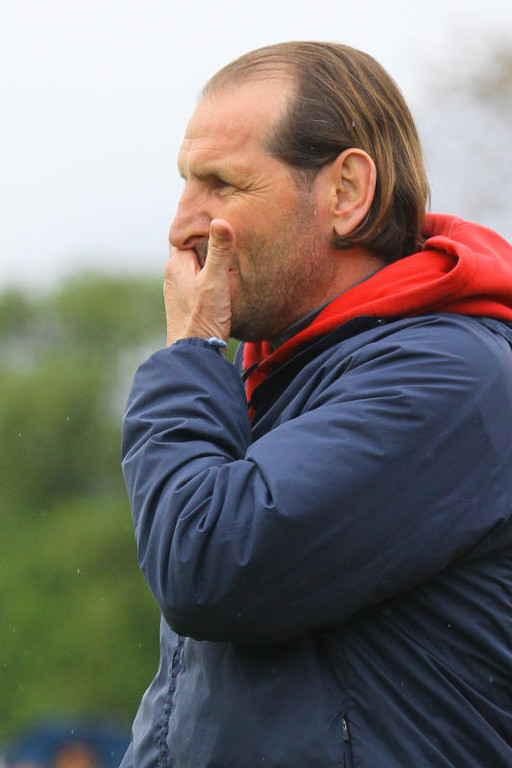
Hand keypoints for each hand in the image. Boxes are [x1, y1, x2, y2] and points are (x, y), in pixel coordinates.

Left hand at [164, 219, 234, 346]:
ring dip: (206, 258)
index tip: (214, 207)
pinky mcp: (185, 305)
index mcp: (177, 264)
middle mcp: (172, 275)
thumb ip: (220, 251)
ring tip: (226, 251)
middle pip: (189, 247)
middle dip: (204, 238)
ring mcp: (177, 291)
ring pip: (192, 265)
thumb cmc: (203, 318)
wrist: (193, 354)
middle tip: (224, 226)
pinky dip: (206, 275)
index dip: (199, 220)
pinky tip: (221, 280)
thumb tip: (220, 220)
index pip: (185, 231)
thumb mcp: (216, 281)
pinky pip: (196, 280)